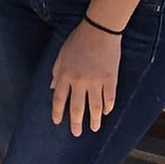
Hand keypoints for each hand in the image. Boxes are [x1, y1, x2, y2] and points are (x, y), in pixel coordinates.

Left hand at [50, 20, 121, 134]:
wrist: (99, 31)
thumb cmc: (78, 40)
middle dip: (75, 122)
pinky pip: (110, 99)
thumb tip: (53, 87)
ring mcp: (96, 82)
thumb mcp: (61, 54)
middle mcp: (79, 81)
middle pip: (76, 107)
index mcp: (65, 74)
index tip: (57, 122)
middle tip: (76, 133)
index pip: (59, 98)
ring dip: (94, 120)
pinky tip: (106, 112)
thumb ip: (56, 72)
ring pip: (95, 107)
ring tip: (94, 128)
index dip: (57, 112)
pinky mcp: (111, 80)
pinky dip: (108, 107)